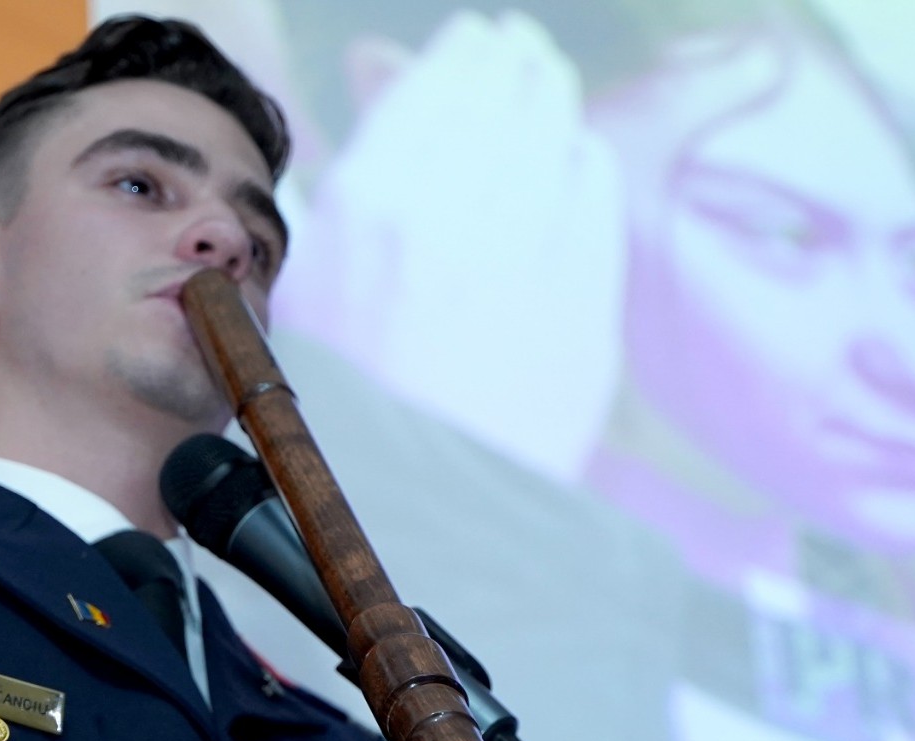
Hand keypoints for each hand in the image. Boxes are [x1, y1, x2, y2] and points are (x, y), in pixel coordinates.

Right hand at [274, 9, 625, 480]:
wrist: (424, 519)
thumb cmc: (359, 409)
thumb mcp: (320, 281)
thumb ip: (357, 166)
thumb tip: (382, 64)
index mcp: (367, 213)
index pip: (438, 83)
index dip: (463, 54)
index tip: (476, 44)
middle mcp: (448, 220)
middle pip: (503, 89)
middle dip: (512, 60)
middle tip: (516, 51)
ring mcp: (525, 259)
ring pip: (554, 126)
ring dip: (549, 95)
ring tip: (543, 87)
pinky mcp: (584, 300)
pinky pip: (594, 185)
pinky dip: (583, 156)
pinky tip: (572, 157)